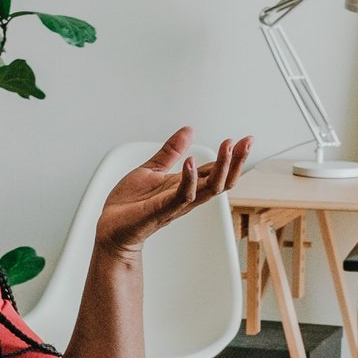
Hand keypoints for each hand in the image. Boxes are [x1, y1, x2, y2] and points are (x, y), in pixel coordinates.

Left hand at [94, 129, 250, 253]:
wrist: (110, 227)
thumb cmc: (130, 204)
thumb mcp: (152, 169)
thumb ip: (171, 151)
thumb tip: (189, 130)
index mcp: (186, 185)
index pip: (216, 170)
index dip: (232, 156)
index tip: (245, 139)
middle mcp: (187, 196)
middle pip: (222, 180)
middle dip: (236, 161)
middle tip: (247, 142)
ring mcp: (177, 204)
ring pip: (210, 189)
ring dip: (222, 167)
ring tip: (228, 146)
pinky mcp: (162, 210)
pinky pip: (183, 196)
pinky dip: (189, 179)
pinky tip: (190, 162)